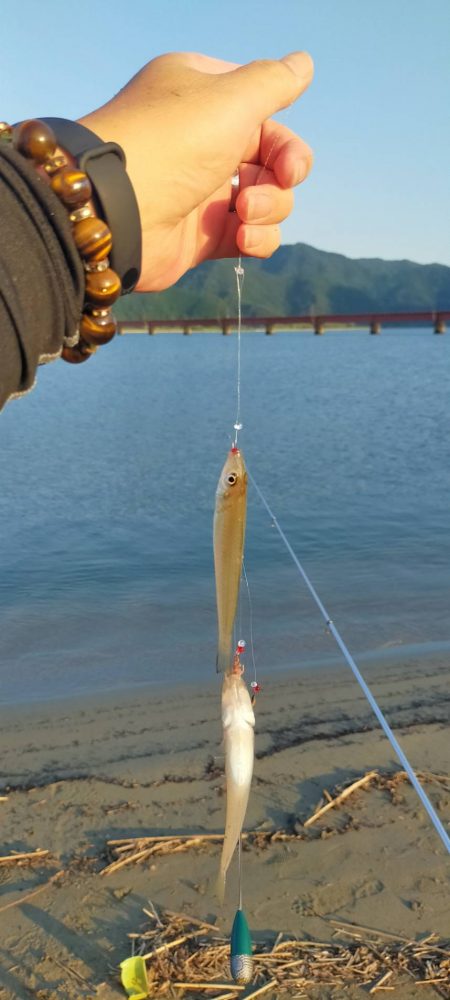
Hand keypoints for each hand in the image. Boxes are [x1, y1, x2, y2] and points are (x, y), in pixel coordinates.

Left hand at [79, 51, 313, 291]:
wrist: (116, 210)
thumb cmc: (172, 143)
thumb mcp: (232, 98)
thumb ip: (274, 82)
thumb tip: (304, 64)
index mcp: (202, 98)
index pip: (262, 115)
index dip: (284, 143)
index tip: (289, 165)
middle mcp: (200, 141)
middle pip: (270, 160)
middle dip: (282, 176)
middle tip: (277, 184)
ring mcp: (200, 191)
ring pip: (264, 200)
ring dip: (270, 209)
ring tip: (244, 215)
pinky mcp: (199, 236)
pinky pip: (248, 237)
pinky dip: (257, 240)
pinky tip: (243, 240)